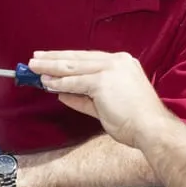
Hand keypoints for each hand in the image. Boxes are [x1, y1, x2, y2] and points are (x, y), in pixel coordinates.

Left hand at [29, 50, 170, 146]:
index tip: (52, 58)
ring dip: (51, 67)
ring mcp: (110, 69)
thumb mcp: (106, 106)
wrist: (152, 128)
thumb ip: (84, 98)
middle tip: (36, 58)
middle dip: (54, 58)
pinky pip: (75, 81)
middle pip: (78, 58)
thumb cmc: (135, 121)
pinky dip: (59, 83)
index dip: (68, 58)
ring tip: (34, 68)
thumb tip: (61, 94)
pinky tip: (46, 83)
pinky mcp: (103, 81)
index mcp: (122, 63)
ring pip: (73, 66)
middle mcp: (117, 61)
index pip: (88, 59)